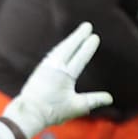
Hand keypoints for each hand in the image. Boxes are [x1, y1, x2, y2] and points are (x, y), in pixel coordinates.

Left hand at [3, 22, 112, 138]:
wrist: (28, 113)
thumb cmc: (52, 111)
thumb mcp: (76, 107)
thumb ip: (93, 100)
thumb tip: (110, 98)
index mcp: (64, 75)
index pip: (79, 57)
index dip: (87, 47)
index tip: (94, 36)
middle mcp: (54, 68)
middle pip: (68, 48)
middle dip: (78, 36)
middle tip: (87, 25)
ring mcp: (45, 67)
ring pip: (59, 50)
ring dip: (69, 41)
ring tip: (78, 33)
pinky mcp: (39, 70)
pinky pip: (52, 55)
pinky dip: (60, 48)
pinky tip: (62, 47)